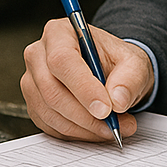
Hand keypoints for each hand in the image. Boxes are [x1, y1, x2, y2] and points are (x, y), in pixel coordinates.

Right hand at [21, 18, 153, 142]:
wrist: (111, 72)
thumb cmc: (117, 62)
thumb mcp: (134, 63)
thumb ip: (130, 79)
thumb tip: (118, 100)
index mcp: (59, 33)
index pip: (62, 60)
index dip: (83, 87)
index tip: (106, 109)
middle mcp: (39, 55)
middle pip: (52, 90)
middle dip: (86, 114)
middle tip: (115, 124)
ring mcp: (32, 82)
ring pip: (50, 112)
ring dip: (84, 127)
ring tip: (113, 128)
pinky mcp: (34, 105)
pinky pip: (50, 126)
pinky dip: (76, 133)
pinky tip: (96, 130)